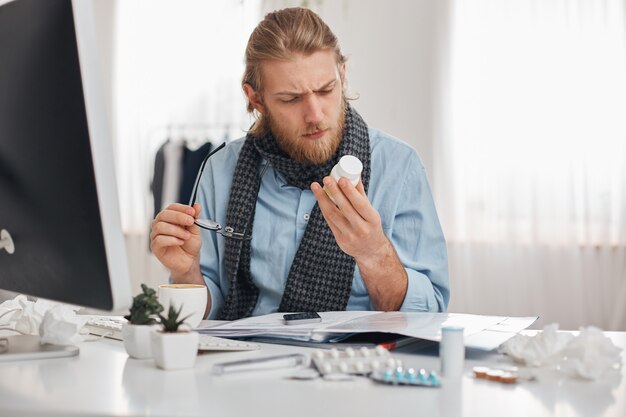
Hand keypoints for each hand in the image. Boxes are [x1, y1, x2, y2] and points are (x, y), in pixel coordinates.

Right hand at [150, 203, 201, 279]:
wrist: (189, 261)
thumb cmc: (190, 245)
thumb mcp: (195, 230)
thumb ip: (195, 218)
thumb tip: (197, 205)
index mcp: (169, 218)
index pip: (171, 207)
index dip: (182, 208)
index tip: (192, 212)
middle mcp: (160, 225)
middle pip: (163, 215)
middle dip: (178, 217)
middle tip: (190, 222)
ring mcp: (156, 236)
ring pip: (160, 227)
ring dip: (176, 230)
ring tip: (187, 236)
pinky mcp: (155, 247)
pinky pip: (158, 240)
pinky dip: (172, 239)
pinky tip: (180, 242)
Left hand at [311, 177, 408, 310]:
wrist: (371, 250)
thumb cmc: (371, 225)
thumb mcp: (371, 211)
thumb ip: (361, 195)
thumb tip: (353, 175)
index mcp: (373, 219)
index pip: (360, 204)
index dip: (350, 191)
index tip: (341, 179)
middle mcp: (362, 229)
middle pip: (345, 208)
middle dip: (334, 192)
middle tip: (326, 179)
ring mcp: (350, 236)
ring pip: (333, 215)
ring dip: (323, 199)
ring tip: (315, 186)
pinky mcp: (340, 240)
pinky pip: (329, 221)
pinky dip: (323, 208)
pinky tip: (319, 198)